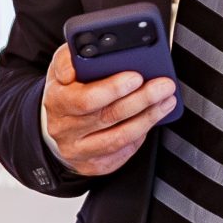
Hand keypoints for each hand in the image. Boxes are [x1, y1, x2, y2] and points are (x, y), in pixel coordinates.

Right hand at [42, 43, 174, 176]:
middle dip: (142, 99)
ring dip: (148, 118)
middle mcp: (64, 129)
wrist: (57, 122)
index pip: (85, 99)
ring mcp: (78, 150)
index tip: (136, 76)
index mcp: (56, 101)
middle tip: (163, 86)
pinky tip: (151, 119)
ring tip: (166, 101)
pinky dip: (141, 136)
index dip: (113, 89)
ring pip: (120, 137)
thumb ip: (70, 58)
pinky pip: (122, 152)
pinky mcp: (92, 165)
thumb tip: (77, 64)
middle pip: (109, 116)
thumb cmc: (67, 90)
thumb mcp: (62, 67)